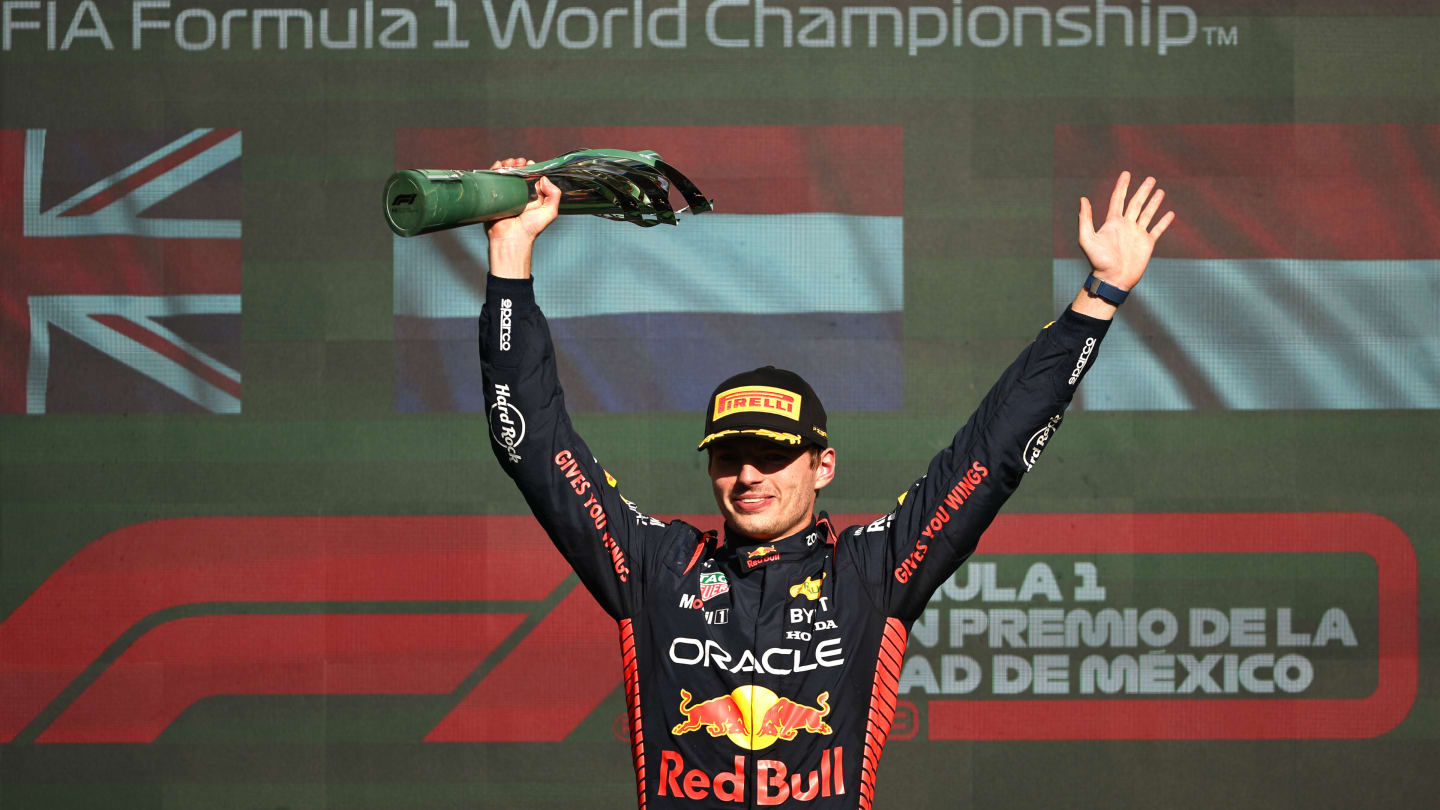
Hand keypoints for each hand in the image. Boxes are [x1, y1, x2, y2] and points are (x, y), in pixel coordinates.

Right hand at [484, 157, 561, 278]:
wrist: (510, 239)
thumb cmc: (530, 229)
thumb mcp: (550, 212)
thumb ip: (554, 195)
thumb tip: (544, 178)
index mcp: (532, 197)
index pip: (531, 178)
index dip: (531, 169)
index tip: (529, 163)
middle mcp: (519, 195)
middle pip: (517, 174)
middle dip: (517, 165)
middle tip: (518, 162)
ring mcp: (506, 196)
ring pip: (505, 175)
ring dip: (506, 166)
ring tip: (509, 163)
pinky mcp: (493, 198)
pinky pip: (492, 181)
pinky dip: (494, 171)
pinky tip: (497, 166)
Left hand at [1077, 171, 1174, 290]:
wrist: (1113, 279)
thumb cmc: (1098, 261)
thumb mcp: (1087, 239)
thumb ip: (1085, 219)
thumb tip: (1082, 199)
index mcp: (1112, 222)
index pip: (1118, 199)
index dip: (1122, 186)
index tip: (1126, 173)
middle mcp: (1126, 225)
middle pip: (1135, 203)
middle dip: (1143, 190)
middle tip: (1151, 179)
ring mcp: (1137, 234)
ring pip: (1147, 213)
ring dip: (1154, 202)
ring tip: (1160, 191)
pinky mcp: (1147, 243)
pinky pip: (1157, 229)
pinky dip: (1164, 221)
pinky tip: (1170, 213)